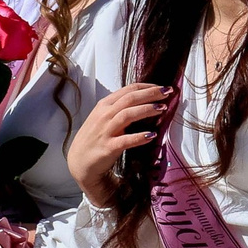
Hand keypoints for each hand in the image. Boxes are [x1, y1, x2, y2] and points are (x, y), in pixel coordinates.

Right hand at [68, 83, 173, 206]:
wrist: (79, 161)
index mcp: (105, 105)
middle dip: (150, 93)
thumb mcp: (104, 117)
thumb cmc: (95, 137)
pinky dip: (139, 137)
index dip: (147, 86)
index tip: (162, 86)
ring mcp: (105, 131)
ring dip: (146, 109)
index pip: (128, 90)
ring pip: (127, 114)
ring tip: (163, 108)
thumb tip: (144, 99)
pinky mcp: (108, 147)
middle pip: (130, 98)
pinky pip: (125, 140)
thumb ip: (120, 107)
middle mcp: (104, 115)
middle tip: (168, 92)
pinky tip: (151, 135)